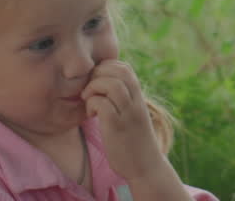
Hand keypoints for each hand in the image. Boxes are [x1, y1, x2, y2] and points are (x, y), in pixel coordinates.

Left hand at [80, 60, 166, 183]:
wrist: (146, 168)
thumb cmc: (134, 142)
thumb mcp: (132, 115)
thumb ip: (123, 100)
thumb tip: (105, 87)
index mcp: (138, 98)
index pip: (125, 68)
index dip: (107, 68)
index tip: (96, 82)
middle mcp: (135, 102)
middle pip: (119, 70)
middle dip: (98, 74)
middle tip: (89, 89)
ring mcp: (128, 114)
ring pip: (111, 84)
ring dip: (93, 88)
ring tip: (88, 100)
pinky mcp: (117, 127)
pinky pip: (102, 104)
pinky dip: (91, 105)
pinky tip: (91, 115)